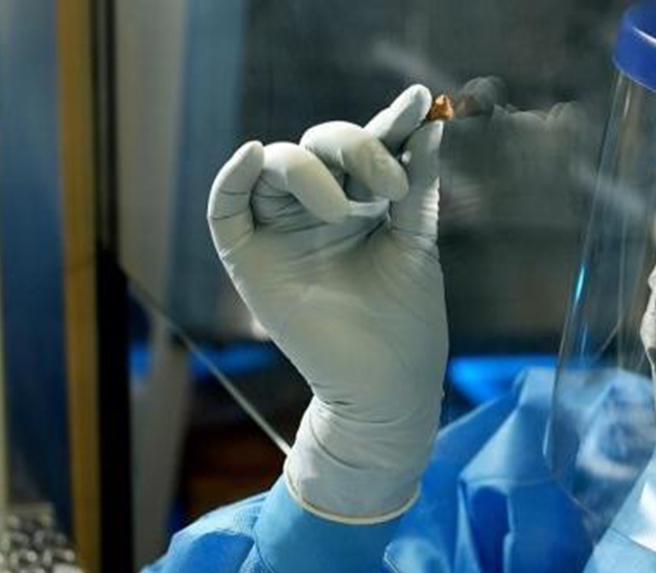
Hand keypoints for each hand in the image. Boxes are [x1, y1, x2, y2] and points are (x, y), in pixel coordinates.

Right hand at [207, 85, 446, 521]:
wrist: (386, 387)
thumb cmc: (406, 321)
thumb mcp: (416, 243)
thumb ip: (415, 186)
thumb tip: (430, 124)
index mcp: (363, 199)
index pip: (370, 145)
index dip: (391, 120)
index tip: (422, 102)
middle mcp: (320, 206)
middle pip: (322, 145)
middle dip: (356, 150)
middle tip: (390, 187)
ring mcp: (282, 228)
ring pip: (278, 163)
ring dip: (311, 170)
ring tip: (348, 209)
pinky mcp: (248, 257)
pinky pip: (226, 205)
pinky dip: (234, 176)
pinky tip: (255, 155)